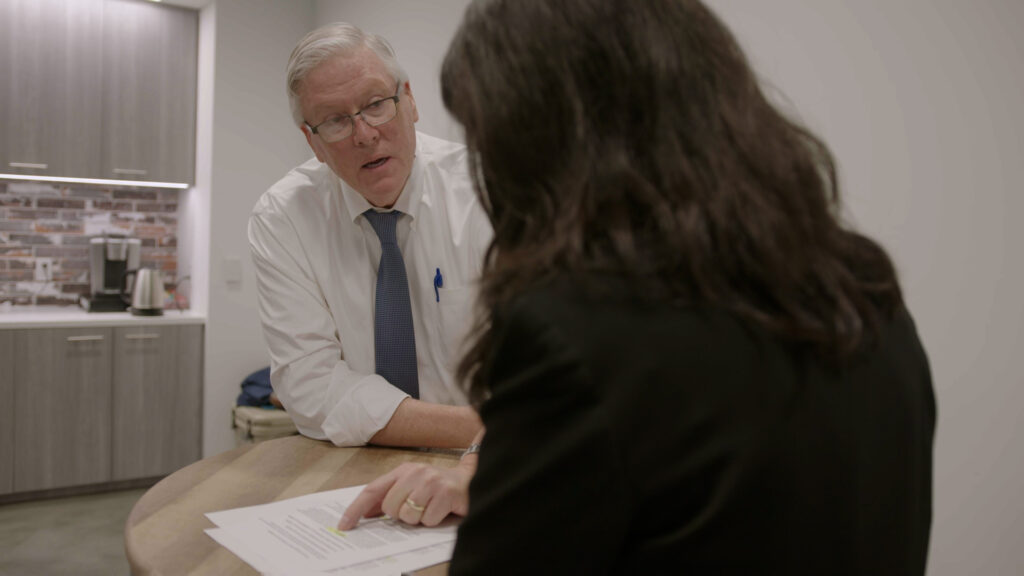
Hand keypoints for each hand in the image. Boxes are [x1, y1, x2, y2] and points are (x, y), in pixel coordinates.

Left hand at [338, 459, 474, 529]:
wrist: (471, 480)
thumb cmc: (437, 487)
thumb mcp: (411, 486)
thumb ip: (389, 497)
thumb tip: (365, 513)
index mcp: (403, 470)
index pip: (372, 490)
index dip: (356, 508)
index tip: (344, 525)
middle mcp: (416, 472)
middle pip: (391, 508)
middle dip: (402, 515)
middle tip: (417, 508)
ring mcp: (432, 482)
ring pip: (409, 516)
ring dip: (420, 519)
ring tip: (431, 508)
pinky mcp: (447, 494)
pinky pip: (428, 521)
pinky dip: (434, 521)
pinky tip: (442, 510)